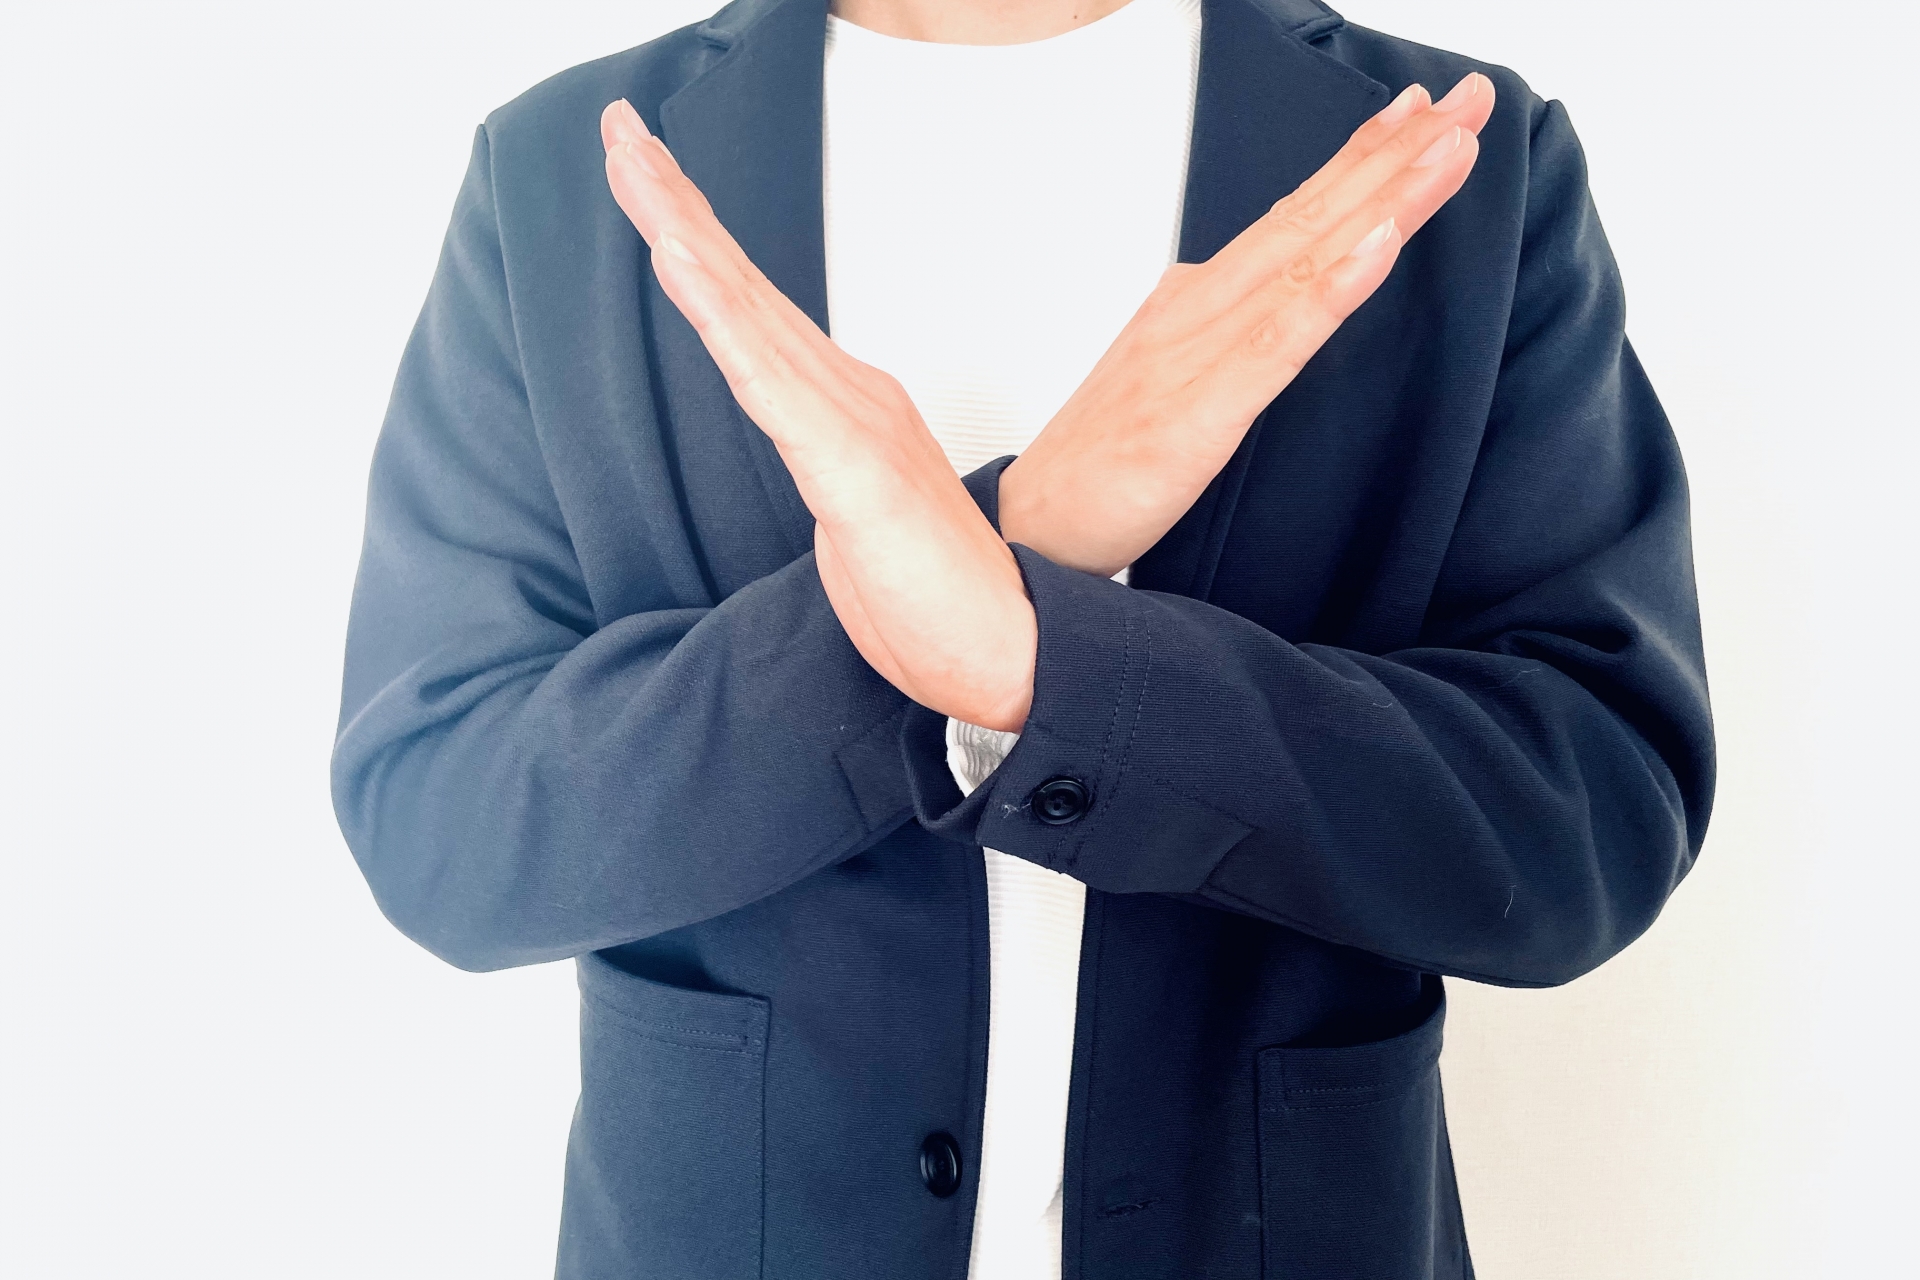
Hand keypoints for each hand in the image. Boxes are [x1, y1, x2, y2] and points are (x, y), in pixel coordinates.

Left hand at [599, 100, 1037, 730]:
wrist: (1008, 653)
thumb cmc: (937, 596)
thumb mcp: (857, 522)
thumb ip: (826, 469)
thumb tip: (800, 448)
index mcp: (850, 408)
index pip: (755, 313)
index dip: (698, 244)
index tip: (646, 183)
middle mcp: (854, 398)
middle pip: (746, 289)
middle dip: (677, 207)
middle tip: (620, 133)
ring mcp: (856, 430)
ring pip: (751, 318)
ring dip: (688, 238)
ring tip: (636, 172)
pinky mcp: (855, 474)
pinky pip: (774, 388)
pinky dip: (727, 322)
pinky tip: (686, 269)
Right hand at [999, 73, 1497, 577]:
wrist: (1033, 528)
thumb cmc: (1098, 460)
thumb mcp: (1172, 381)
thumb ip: (1225, 334)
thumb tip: (1276, 294)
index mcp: (1194, 300)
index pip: (1292, 217)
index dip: (1362, 162)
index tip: (1426, 115)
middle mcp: (1197, 309)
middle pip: (1310, 219)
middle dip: (1393, 156)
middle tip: (1467, 100)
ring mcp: (1196, 355)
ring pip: (1306, 263)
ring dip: (1380, 201)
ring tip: (1444, 150)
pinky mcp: (1200, 413)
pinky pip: (1278, 344)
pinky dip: (1329, 290)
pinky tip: (1373, 250)